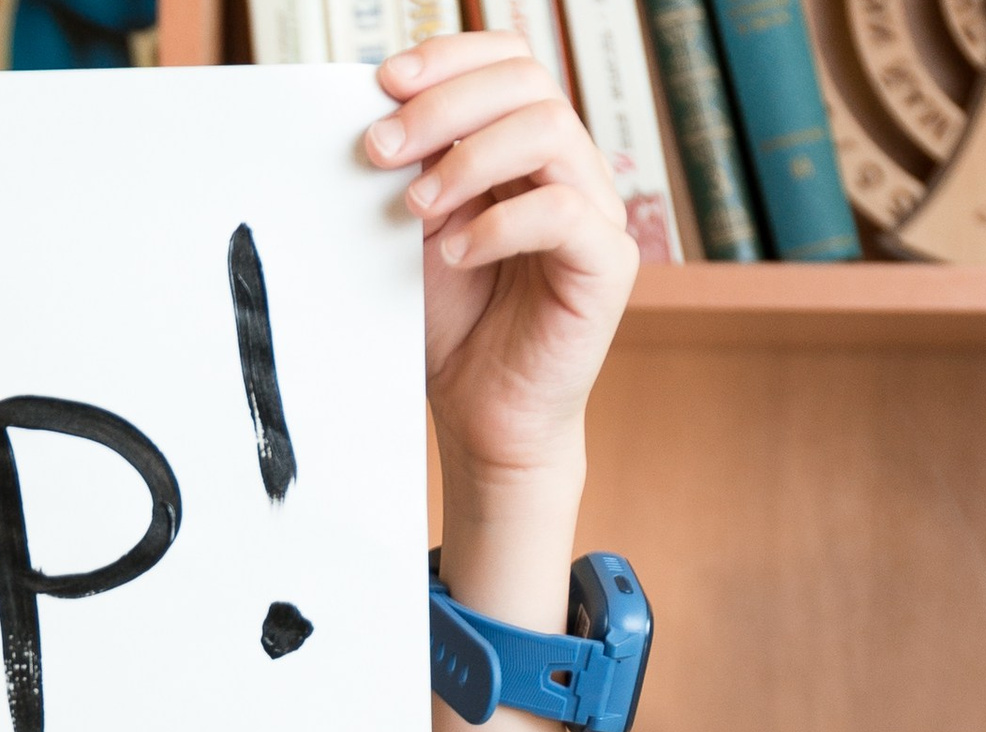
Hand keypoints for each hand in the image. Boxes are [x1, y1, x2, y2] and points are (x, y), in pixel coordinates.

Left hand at [364, 32, 636, 497]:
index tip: (385, 84)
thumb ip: (412, 176)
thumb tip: (377, 119)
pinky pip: (563, 213)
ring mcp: (596, 211)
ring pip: (549, 130)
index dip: (450, 57)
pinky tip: (455, 253)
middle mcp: (569, 168)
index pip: (508, 61)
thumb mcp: (417, 238)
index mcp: (525, 150)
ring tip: (415, 208)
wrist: (484, 419)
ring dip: (469, 158)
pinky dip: (499, 224)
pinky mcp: (608, 263)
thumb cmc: (454, 331)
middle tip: (380, 148)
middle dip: (444, 105)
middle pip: (527, 83)